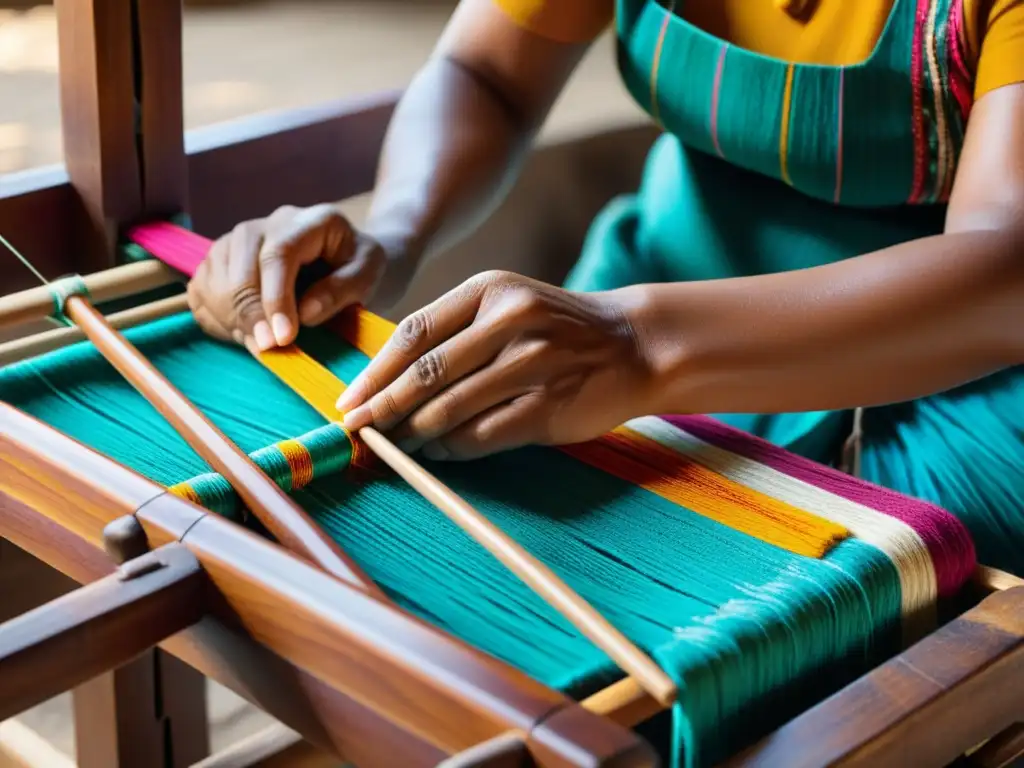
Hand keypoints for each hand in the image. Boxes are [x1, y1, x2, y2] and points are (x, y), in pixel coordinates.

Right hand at [188, 204, 387, 350]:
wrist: (346, 259)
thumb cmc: (358, 266)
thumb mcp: (369, 274)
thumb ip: (342, 290)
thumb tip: (305, 313)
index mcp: (310, 221)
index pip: (279, 254)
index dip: (275, 298)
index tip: (282, 337)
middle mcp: (269, 223)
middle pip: (241, 264)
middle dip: (250, 313)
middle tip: (267, 349)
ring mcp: (241, 238)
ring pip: (216, 275)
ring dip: (232, 317)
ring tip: (259, 343)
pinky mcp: (222, 258)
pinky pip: (202, 287)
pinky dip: (215, 316)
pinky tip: (242, 333)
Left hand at [335, 271, 657, 459]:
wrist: (635, 343)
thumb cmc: (557, 329)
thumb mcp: (507, 306)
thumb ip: (455, 333)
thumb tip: (387, 382)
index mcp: (489, 291)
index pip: (414, 334)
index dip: (375, 373)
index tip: (349, 401)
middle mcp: (509, 320)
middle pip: (425, 374)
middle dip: (383, 408)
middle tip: (357, 432)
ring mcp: (532, 363)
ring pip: (450, 408)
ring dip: (412, 434)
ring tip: (392, 447)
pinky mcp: (549, 405)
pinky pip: (483, 435)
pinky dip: (451, 450)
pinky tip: (437, 453)